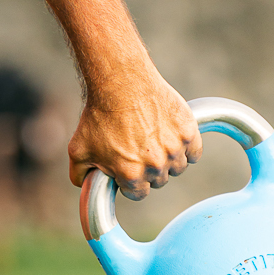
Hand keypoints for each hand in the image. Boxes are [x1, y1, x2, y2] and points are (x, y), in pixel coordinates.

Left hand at [69, 64, 201, 197]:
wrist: (121, 81)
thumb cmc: (99, 114)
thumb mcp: (78, 149)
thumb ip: (79, 174)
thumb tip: (84, 187)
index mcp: (131, 175)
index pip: (138, 193)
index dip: (131, 181)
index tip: (128, 167)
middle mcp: (155, 166)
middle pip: (159, 180)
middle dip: (149, 169)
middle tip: (139, 148)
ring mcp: (175, 149)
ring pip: (178, 167)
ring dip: (169, 159)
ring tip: (154, 140)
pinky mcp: (188, 132)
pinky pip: (195, 152)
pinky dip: (188, 148)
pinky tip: (174, 138)